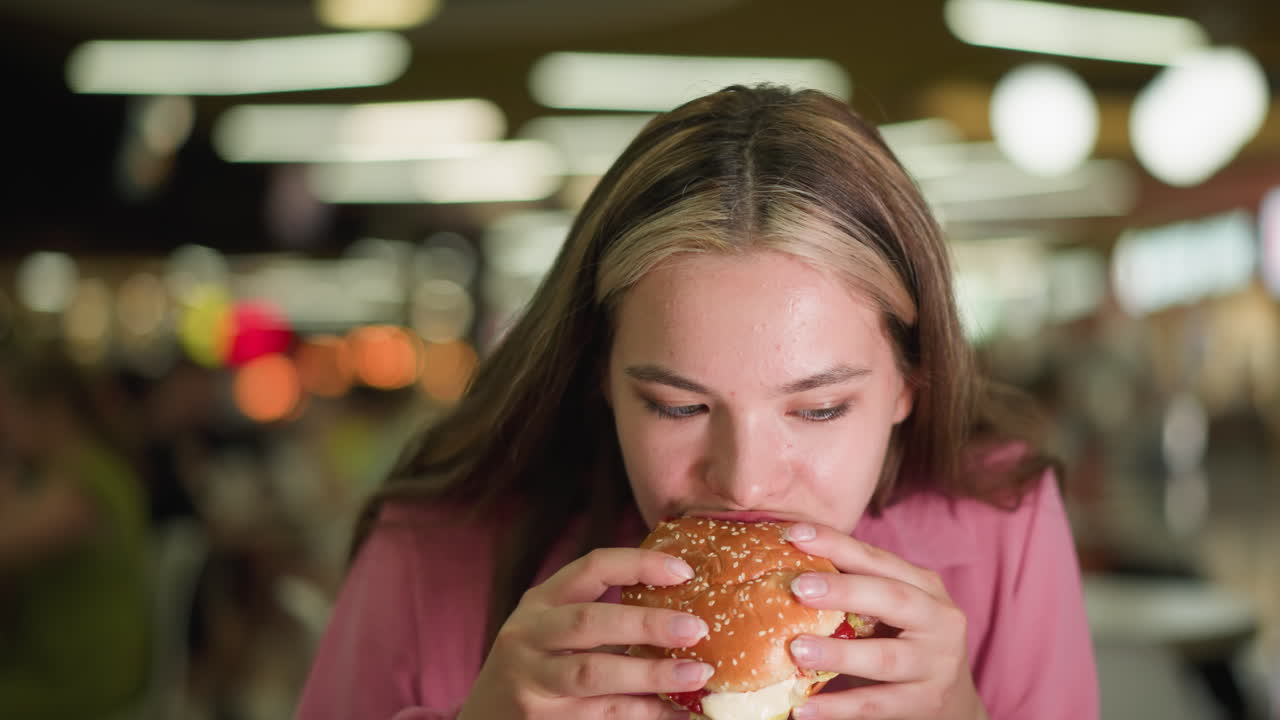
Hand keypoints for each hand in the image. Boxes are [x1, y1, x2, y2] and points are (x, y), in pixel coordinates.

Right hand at [457, 547, 714, 719]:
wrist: (485, 719)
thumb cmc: (536, 665)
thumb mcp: (552, 629)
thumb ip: (601, 616)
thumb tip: (684, 608)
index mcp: (540, 602)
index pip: (590, 568)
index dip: (639, 564)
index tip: (685, 571)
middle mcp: (529, 636)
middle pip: (589, 621)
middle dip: (646, 623)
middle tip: (696, 628)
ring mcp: (532, 682)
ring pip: (594, 673)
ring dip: (651, 673)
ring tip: (697, 674)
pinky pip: (603, 715)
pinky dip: (645, 712)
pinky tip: (678, 711)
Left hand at [783, 523, 987, 719]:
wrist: (953, 703)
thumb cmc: (905, 643)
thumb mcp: (893, 611)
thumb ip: (855, 590)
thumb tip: (786, 564)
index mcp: (925, 587)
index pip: (877, 560)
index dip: (837, 544)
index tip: (794, 534)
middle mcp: (939, 621)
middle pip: (892, 599)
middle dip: (844, 591)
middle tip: (798, 587)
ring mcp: (936, 665)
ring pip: (884, 658)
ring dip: (838, 654)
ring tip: (796, 650)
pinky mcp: (925, 704)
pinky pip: (875, 706)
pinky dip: (837, 708)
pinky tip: (801, 709)